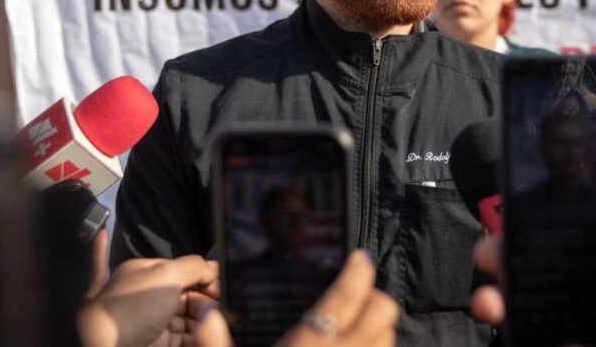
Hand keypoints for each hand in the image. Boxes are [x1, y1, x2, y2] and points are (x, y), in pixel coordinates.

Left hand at [77, 255, 218, 346]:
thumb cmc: (135, 308)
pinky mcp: (159, 345)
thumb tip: (213, 268)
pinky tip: (206, 333)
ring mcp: (153, 324)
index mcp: (145, 275)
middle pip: (188, 296)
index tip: (218, 287)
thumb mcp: (166, 274)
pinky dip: (197, 336)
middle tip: (215, 307)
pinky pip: (185, 338)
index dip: (203, 278)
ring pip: (189, 318)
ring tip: (210, 323)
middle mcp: (148, 298)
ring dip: (203, 320)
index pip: (183, 271)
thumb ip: (194, 266)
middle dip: (205, 301)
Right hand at [190, 251, 398, 346]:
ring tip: (359, 324)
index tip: (359, 258)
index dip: (356, 275)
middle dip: (374, 298)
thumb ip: (214, 346)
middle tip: (357, 295)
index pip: (341, 302)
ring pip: (388, 341)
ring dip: (379, 328)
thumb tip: (207, 313)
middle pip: (382, 315)